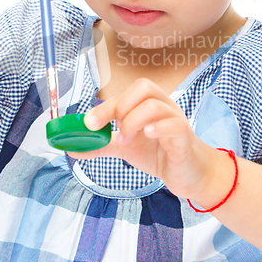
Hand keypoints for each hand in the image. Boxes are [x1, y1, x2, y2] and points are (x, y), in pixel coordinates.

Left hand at [69, 78, 215, 199]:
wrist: (189, 175)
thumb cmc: (159, 153)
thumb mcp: (125, 148)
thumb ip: (101, 145)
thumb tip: (72, 146)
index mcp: (147, 103)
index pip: (126, 92)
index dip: (105, 105)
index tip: (88, 124)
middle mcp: (163, 105)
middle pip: (143, 87)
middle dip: (119, 106)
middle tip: (110, 129)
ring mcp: (175, 119)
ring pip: (154, 105)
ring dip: (133, 121)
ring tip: (127, 141)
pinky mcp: (184, 137)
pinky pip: (173, 124)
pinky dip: (156, 128)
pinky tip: (146, 137)